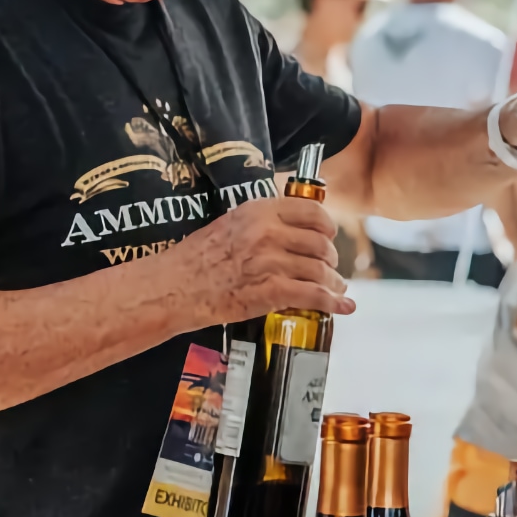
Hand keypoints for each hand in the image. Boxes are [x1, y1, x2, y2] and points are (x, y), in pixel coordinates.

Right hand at [164, 193, 352, 321]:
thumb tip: (293, 228)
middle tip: (328, 267)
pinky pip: (314, 295)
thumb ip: (262, 222)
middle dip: (330, 258)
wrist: (174, 287)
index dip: (327, 227)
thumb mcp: (231, 224)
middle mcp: (268, 233)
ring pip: (321, 271)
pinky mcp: (271, 291)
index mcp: (259, 212)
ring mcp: (271, 262)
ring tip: (333, 287)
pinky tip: (343, 305)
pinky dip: (333, 302)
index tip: (328, 237)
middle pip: (321, 244)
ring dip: (333, 282)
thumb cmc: (197, 259)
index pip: (312, 211)